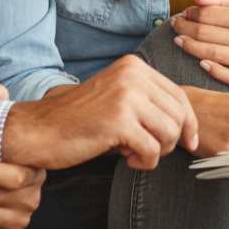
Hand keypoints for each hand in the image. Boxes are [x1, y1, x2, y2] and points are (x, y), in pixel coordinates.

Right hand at [1, 54, 198, 171]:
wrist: (38, 130)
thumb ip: (148, 102)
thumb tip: (187, 124)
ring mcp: (126, 96)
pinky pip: (152, 150)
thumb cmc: (79, 120)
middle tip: (150, 150)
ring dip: (157, 151)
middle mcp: (132, 75)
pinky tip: (126, 158)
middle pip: (179, 114)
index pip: (179, 95)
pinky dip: (145, 161)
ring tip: (134, 152)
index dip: (189, 122)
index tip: (189, 142)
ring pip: (170, 132)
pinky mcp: (119, 121)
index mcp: (134, 66)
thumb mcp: (118, 98)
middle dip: (173, 140)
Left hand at [171, 0, 228, 93]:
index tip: (184, 13)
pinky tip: (200, 63)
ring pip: (214, 54)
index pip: (211, 14)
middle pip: (208, 34)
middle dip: (186, 29)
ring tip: (179, 41)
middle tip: (176, 27)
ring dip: (191, 47)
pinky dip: (213, 70)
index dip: (192, 13)